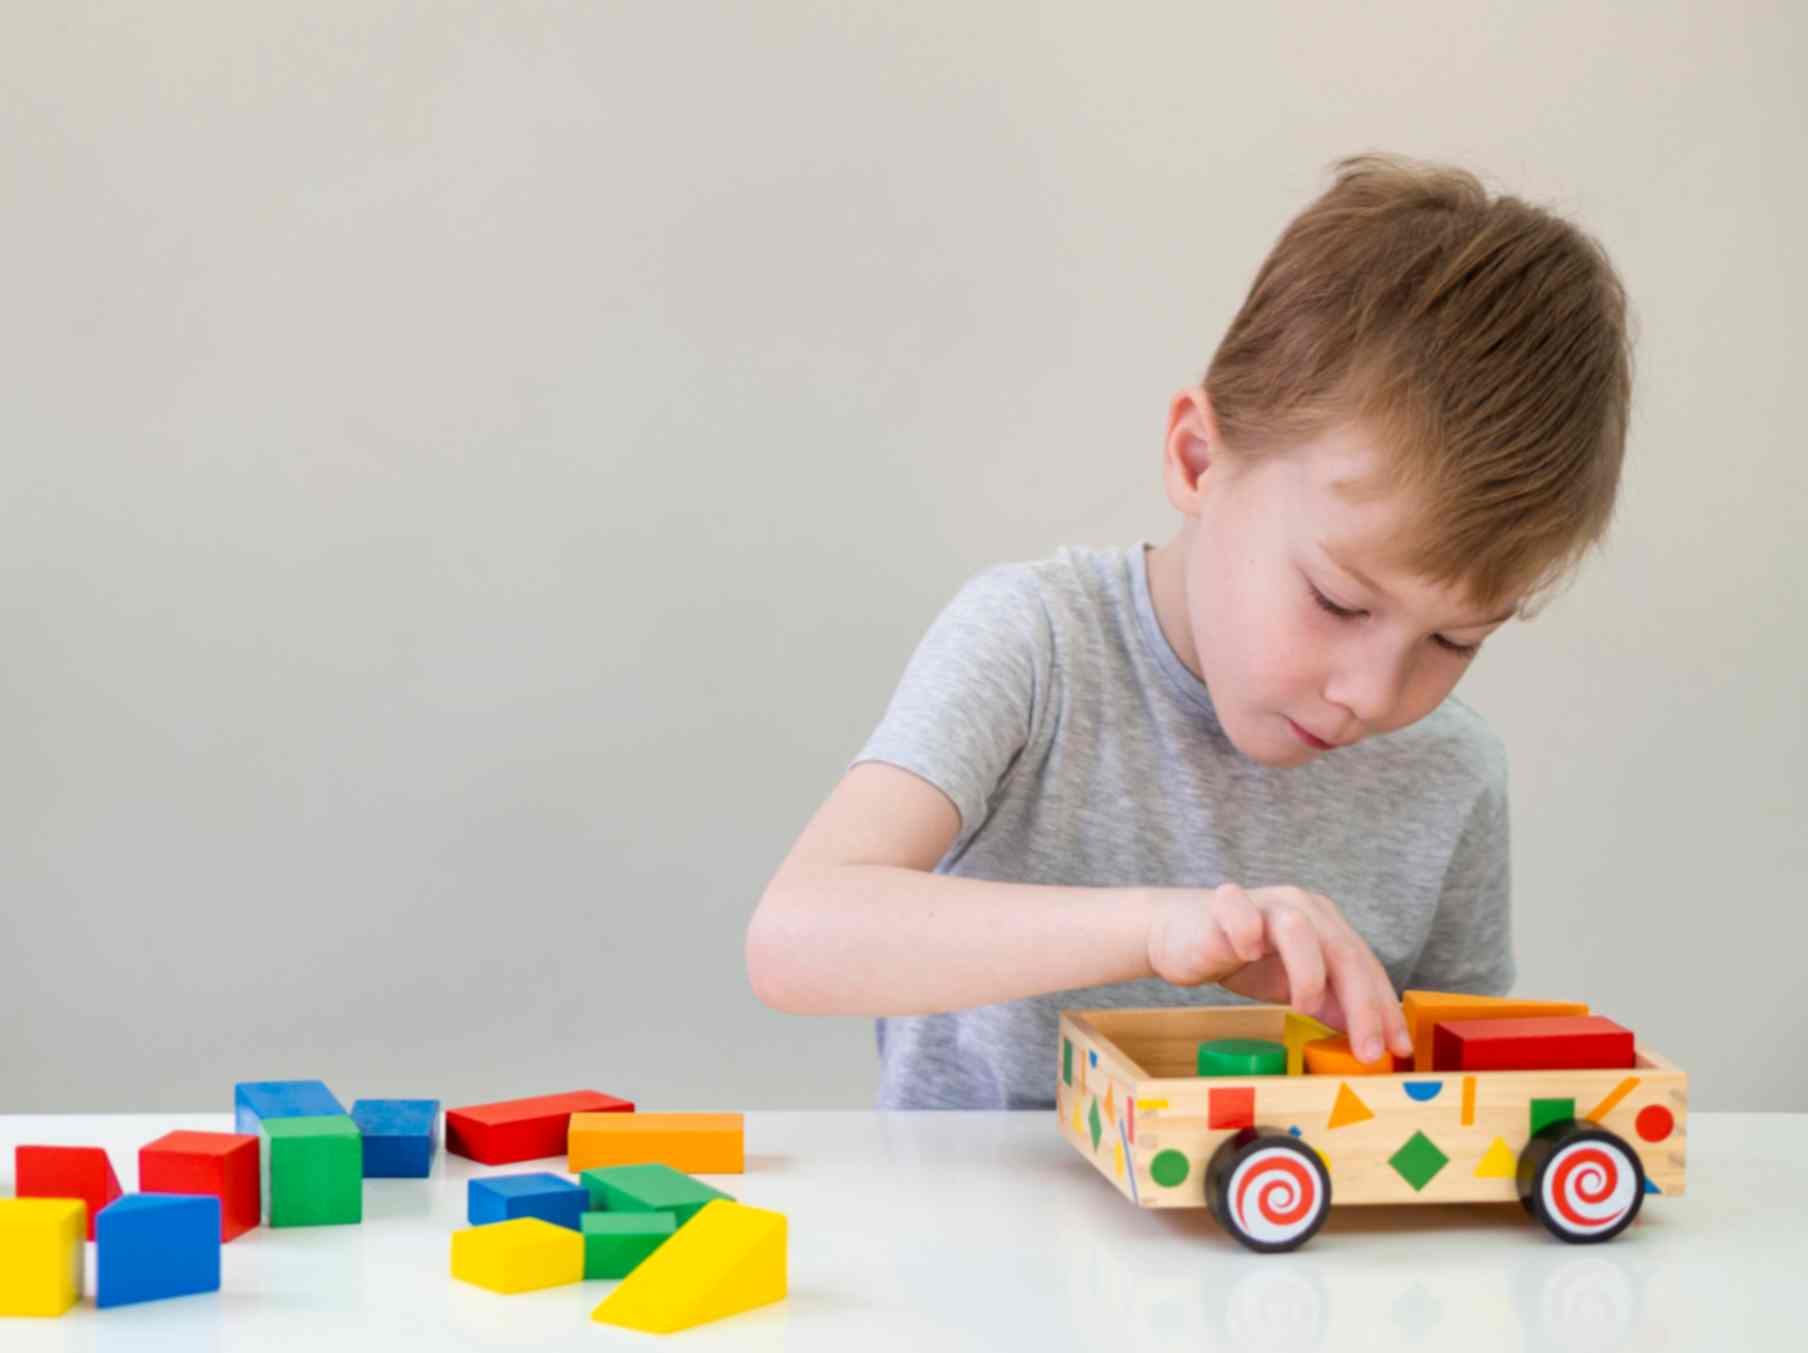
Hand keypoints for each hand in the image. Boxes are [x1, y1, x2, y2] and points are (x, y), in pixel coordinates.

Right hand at [1145, 882, 1414, 1064]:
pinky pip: (1240, 913)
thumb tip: (1372, 1038)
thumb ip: (1330, 1001)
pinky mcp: (1223, 905)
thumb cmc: (1238, 955)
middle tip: (1368, 1052)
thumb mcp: (1292, 984)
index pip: (1365, 966)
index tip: (1397, 1050)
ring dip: (1310, 974)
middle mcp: (1301, 907)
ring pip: (1300, 929)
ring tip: (1305, 1010)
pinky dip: (1248, 933)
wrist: (1176, 931)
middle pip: (1343, 952)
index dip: (1384, 1008)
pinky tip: (1248, 956)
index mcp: (1325, 924)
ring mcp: (1263, 903)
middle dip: (1362, 1005)